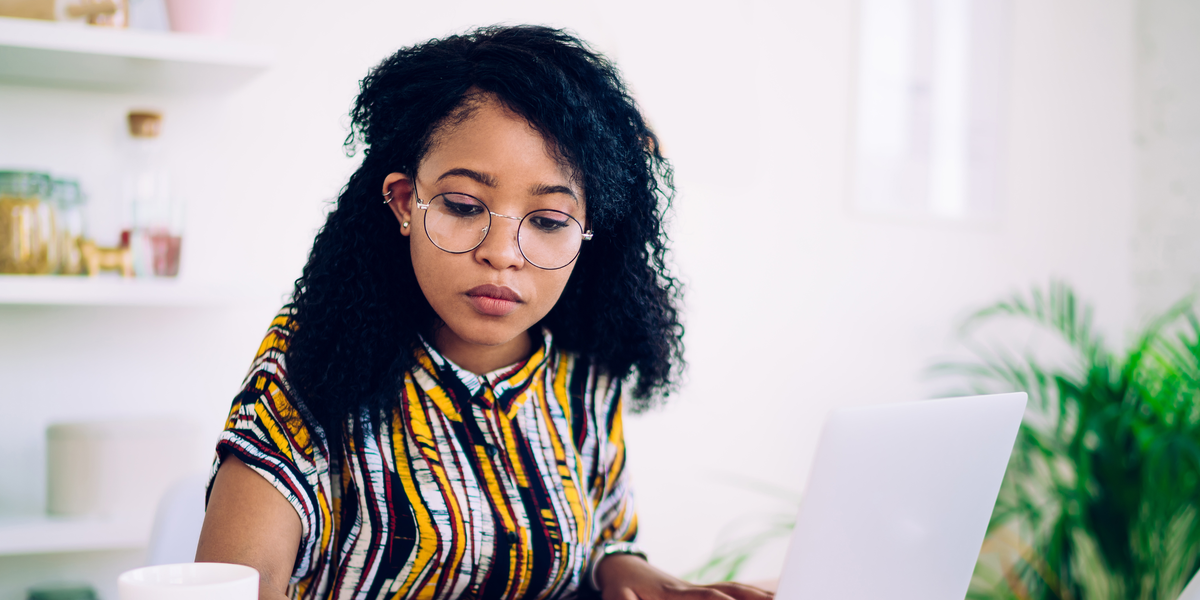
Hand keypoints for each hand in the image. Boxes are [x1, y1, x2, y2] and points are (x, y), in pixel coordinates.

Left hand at [595, 554, 774, 599]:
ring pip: (737, 590)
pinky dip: (756, 593)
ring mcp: (700, 589)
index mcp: (673, 593)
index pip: (703, 596)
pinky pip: (735, 591)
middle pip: (732, 591)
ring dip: (762, 594)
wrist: (620, 568)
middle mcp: (692, 589)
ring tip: (788, 594)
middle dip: (757, 597)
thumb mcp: (619, 598)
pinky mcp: (703, 592)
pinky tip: (776, 593)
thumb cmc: (620, 588)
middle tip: (784, 597)